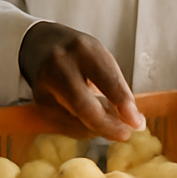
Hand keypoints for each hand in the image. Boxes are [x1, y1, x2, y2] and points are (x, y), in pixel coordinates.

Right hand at [19, 22, 143, 140]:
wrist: (39, 44)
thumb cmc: (78, 54)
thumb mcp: (100, 58)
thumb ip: (117, 87)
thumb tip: (134, 122)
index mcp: (83, 49)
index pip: (106, 80)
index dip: (123, 104)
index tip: (137, 123)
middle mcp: (60, 65)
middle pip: (84, 106)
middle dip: (107, 126)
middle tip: (125, 134)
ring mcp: (45, 86)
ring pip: (76, 120)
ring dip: (97, 128)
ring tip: (110, 121)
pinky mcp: (39, 103)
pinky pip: (66, 126)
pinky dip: (83, 128)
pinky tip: (90, 120)